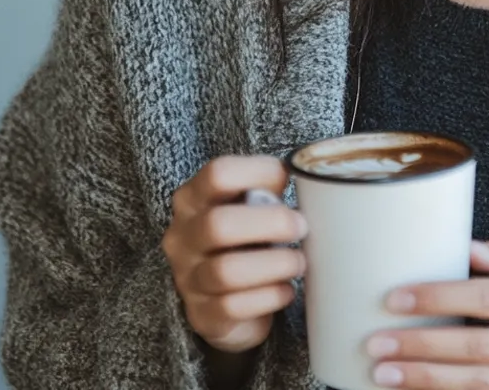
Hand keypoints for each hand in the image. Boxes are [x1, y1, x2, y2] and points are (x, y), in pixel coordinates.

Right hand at [161, 155, 307, 353]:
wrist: (227, 300)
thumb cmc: (246, 238)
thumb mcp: (249, 206)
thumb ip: (267, 188)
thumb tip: (306, 177)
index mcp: (192, 199)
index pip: (217, 174)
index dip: (258, 172)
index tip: (287, 180)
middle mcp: (182, 237)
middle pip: (218, 225)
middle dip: (270, 224)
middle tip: (301, 227)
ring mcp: (187, 279)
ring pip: (227, 271)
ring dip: (274, 264)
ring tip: (298, 262)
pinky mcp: (202, 316)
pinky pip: (234, 307)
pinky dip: (269, 297)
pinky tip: (286, 290)